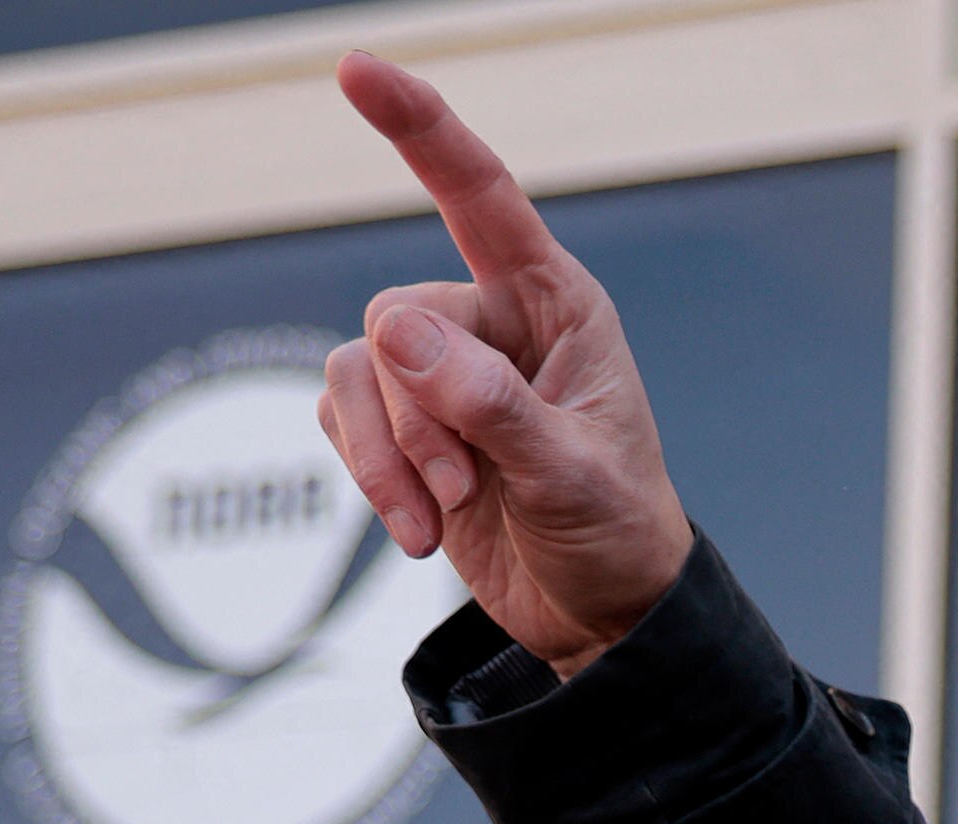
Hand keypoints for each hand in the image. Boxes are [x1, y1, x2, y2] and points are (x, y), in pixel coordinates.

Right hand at [319, 52, 694, 675]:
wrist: (601, 617)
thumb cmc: (614, 532)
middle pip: (394, 320)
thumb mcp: (569, 474)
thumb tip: (397, 337)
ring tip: (445, 516)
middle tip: (467, 490)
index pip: (480, 195)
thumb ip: (489, 406)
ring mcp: (443, 374)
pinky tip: (420, 530)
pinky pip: (343, 417)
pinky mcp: (406, 427)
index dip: (420, 128)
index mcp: (556, 304)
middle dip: (416, 418)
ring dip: (389, 459)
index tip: (357, 72)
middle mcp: (493, 322)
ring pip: (358, 373)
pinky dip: (371, 478)